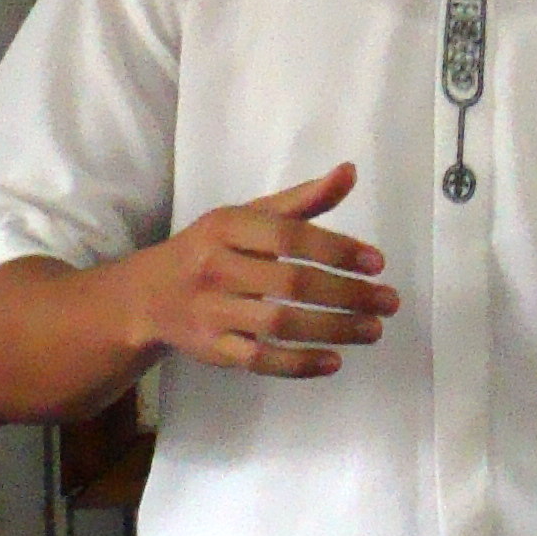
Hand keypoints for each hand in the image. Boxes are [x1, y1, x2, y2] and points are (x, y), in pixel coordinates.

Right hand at [130, 162, 394, 378]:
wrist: (147, 295)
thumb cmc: (213, 248)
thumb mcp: (248, 215)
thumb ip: (302, 200)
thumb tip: (349, 171)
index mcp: (228, 227)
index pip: (290, 236)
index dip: (337, 250)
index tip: (377, 264)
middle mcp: (216, 267)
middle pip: (290, 282)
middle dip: (347, 294)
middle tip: (388, 302)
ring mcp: (211, 310)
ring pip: (278, 324)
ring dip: (332, 329)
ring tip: (373, 330)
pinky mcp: (211, 348)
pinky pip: (259, 360)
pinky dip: (298, 364)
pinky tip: (334, 361)